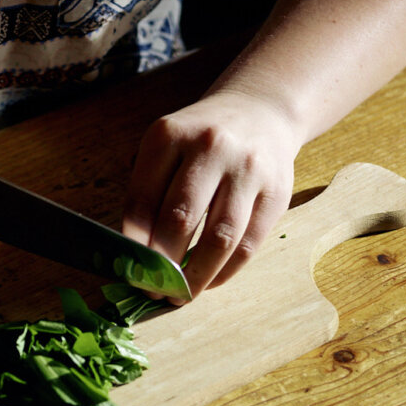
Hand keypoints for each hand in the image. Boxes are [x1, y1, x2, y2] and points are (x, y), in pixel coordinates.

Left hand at [121, 88, 301, 298]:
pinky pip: (248, 244)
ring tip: (180, 294)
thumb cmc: (200, 139)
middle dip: (162, 263)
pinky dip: (225, 271)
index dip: (133, 242)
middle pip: (180, 219)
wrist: (260, 111)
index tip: (128, 269)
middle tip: (152, 288)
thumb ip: (147, 189)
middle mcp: (210, 148)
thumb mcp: (166, 145)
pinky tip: (209, 281)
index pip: (143, 199)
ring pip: (219, 238)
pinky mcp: (276, 193)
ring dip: (196, 275)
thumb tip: (131, 252)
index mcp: (170, 135)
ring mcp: (247, 170)